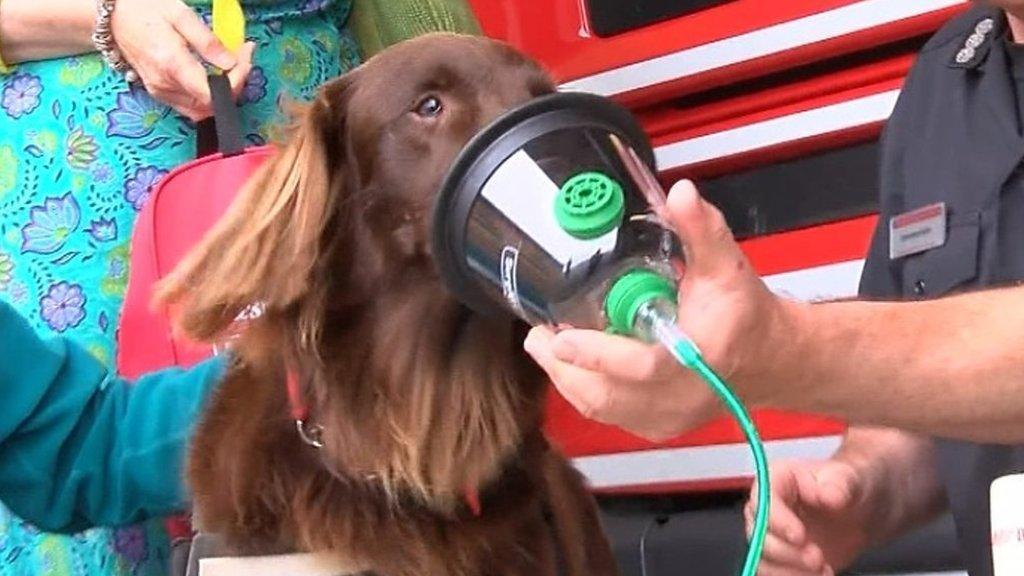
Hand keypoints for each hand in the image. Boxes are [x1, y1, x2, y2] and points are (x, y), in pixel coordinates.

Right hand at [111, 0, 254, 119]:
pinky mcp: (159, 94)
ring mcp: (161, 93)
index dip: (236, 81)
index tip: (245, 57)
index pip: (213, 93)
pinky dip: (208, 96)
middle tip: (242, 58)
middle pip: (212, 105)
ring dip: (223, 93)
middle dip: (235, 84)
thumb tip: (230, 63)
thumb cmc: (143, 10)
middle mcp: (165, 85)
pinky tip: (214, 75)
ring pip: (203, 110)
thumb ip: (207, 42)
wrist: (111, 17)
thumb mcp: (179, 14)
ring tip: (232, 66)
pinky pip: (191, 106)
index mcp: (172, 65)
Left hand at [524, 180, 791, 440]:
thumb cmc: (744, 314)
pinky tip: (569, 365)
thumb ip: (701, 229)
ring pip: (601, 408)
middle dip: (564, 368)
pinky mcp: (656, 426)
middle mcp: (682, 396)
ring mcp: (667, 417)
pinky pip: (608, 414)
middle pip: (608, 396)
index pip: (642, 367)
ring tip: (544, 345)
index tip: (562, 337)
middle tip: (538, 336)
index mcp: (700, 358)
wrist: (766, 358)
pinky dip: (583, 389)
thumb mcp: (726, 266)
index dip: (598, 355)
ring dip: (567, 378)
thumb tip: (680, 193)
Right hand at [744, 460, 873, 575]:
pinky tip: (821, 574)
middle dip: (787, 552)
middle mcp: (767, 508)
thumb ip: (838, 485)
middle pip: (759, 535)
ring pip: (762, 559)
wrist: (859, 510)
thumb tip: (828, 496)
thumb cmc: (847, 486)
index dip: (778, 521)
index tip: (800, 537)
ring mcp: (773, 535)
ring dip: (790, 571)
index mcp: (776, 480)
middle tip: (817, 558)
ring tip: (823, 570)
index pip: (764, 501)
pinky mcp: (782, 558)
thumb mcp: (848, 478)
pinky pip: (774, 574)